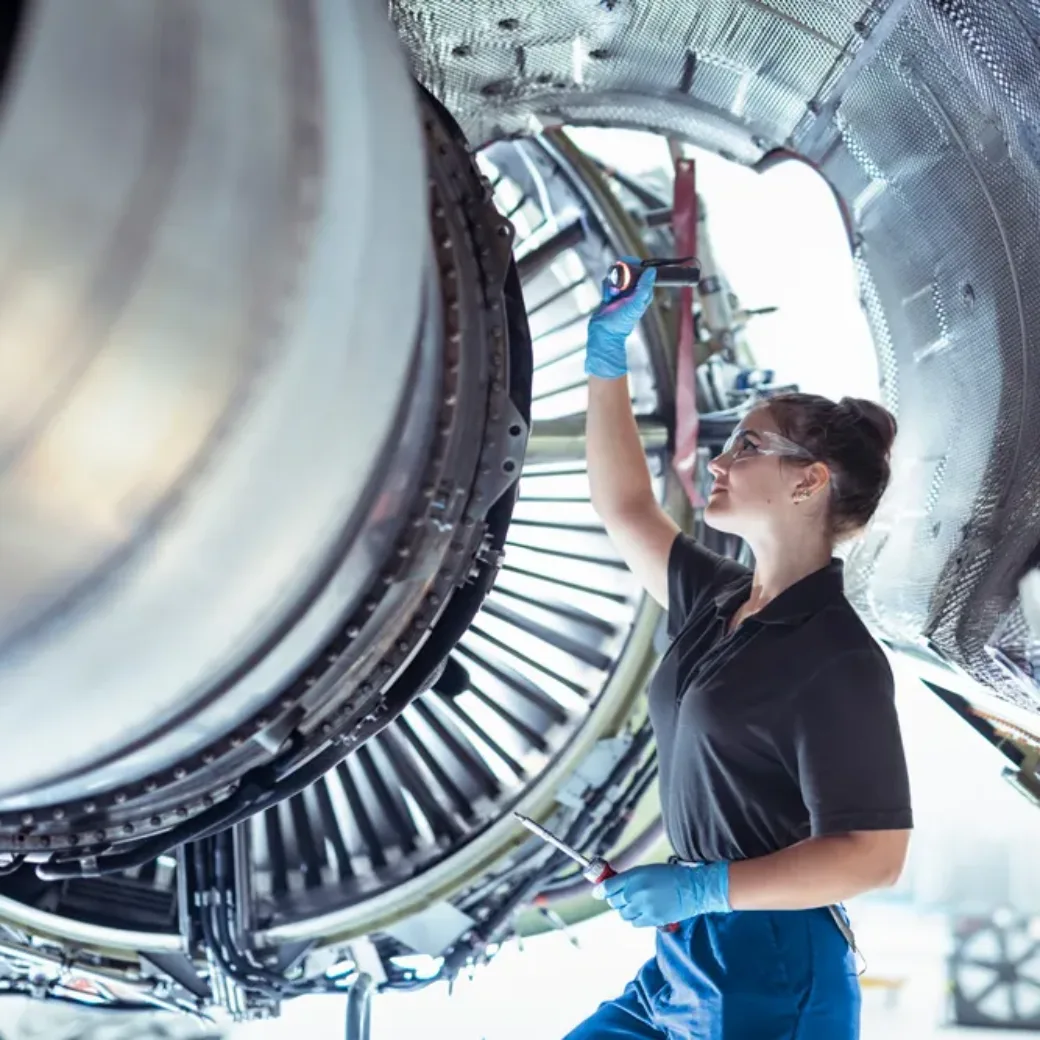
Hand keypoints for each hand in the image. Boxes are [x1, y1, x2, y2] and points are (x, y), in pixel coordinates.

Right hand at [585, 258, 656, 378]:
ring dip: (612, 283)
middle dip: (621, 274)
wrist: (604, 332)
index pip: (643, 271)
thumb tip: (652, 271)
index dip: (635, 265)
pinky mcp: (610, 294)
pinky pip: (608, 282)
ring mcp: (621, 292)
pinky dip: (606, 288)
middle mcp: (633, 291)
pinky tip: (607, 298)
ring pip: (616, 276)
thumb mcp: (636, 303)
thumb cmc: (622, 322)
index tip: (628, 262)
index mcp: (643, 292)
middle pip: (628, 271)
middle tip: (618, 282)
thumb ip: (644, 287)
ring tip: (612, 295)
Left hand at [592, 861, 729, 928]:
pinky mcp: (652, 919)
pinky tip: (645, 911)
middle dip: (616, 899)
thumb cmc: (670, 876)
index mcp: (634, 876)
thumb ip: (628, 878)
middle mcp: (636, 891)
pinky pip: (634, 922)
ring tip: (638, 903)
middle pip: (614, 901)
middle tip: (625, 896)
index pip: (608, 886)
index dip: (600, 890)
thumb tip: (607, 887)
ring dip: (627, 909)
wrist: (693, 888)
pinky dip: (636, 918)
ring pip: (623, 913)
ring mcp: (644, 906)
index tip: (597, 892)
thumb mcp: (647, 870)